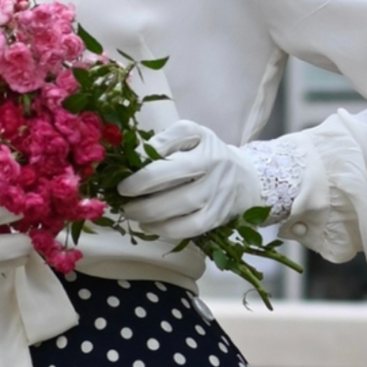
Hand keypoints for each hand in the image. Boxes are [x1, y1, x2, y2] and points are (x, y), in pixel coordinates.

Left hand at [115, 121, 264, 243]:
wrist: (245, 178)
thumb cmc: (206, 155)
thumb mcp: (189, 137)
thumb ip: (162, 143)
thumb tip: (130, 160)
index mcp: (201, 137)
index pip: (170, 141)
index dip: (142, 156)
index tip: (123, 169)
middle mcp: (214, 161)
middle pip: (173, 174)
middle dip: (140, 187)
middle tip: (121, 195)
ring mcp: (218, 189)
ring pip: (181, 203)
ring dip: (149, 211)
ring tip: (131, 212)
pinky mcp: (218, 215)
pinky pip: (190, 226)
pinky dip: (165, 229)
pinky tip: (149, 225)